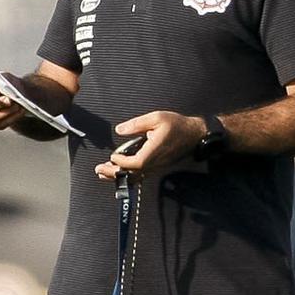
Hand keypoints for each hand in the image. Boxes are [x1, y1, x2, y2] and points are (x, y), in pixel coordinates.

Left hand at [93, 111, 207, 180]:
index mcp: (155, 150)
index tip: (113, 156)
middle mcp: (156, 161)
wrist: (194, 134)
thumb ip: (136, 124)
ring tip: (104, 173)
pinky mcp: (157, 166)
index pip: (137, 163)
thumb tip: (120, 130)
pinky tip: (119, 173)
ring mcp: (157, 166)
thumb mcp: (156, 117)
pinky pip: (141, 175)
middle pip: (133, 174)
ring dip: (119, 177)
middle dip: (115, 174)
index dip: (123, 162)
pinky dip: (128, 175)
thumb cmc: (177, 125)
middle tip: (99, 169)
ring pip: (136, 177)